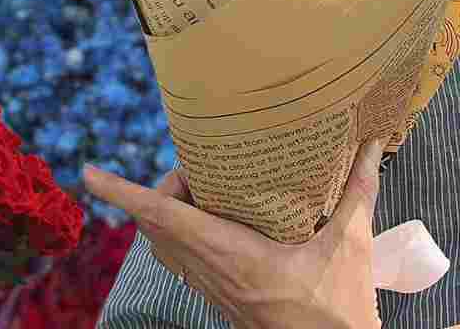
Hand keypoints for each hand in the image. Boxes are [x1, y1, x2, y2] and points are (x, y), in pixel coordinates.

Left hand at [83, 140, 385, 328]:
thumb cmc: (336, 310)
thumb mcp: (348, 246)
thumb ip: (355, 194)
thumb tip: (370, 148)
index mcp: (229, 253)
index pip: (160, 215)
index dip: (121, 191)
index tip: (89, 174)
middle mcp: (210, 271)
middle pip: (155, 225)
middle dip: (156, 190)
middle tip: (190, 167)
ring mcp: (212, 289)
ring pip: (164, 247)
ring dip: (165, 215)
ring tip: (198, 190)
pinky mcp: (221, 300)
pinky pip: (182, 264)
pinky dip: (181, 237)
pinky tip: (211, 226)